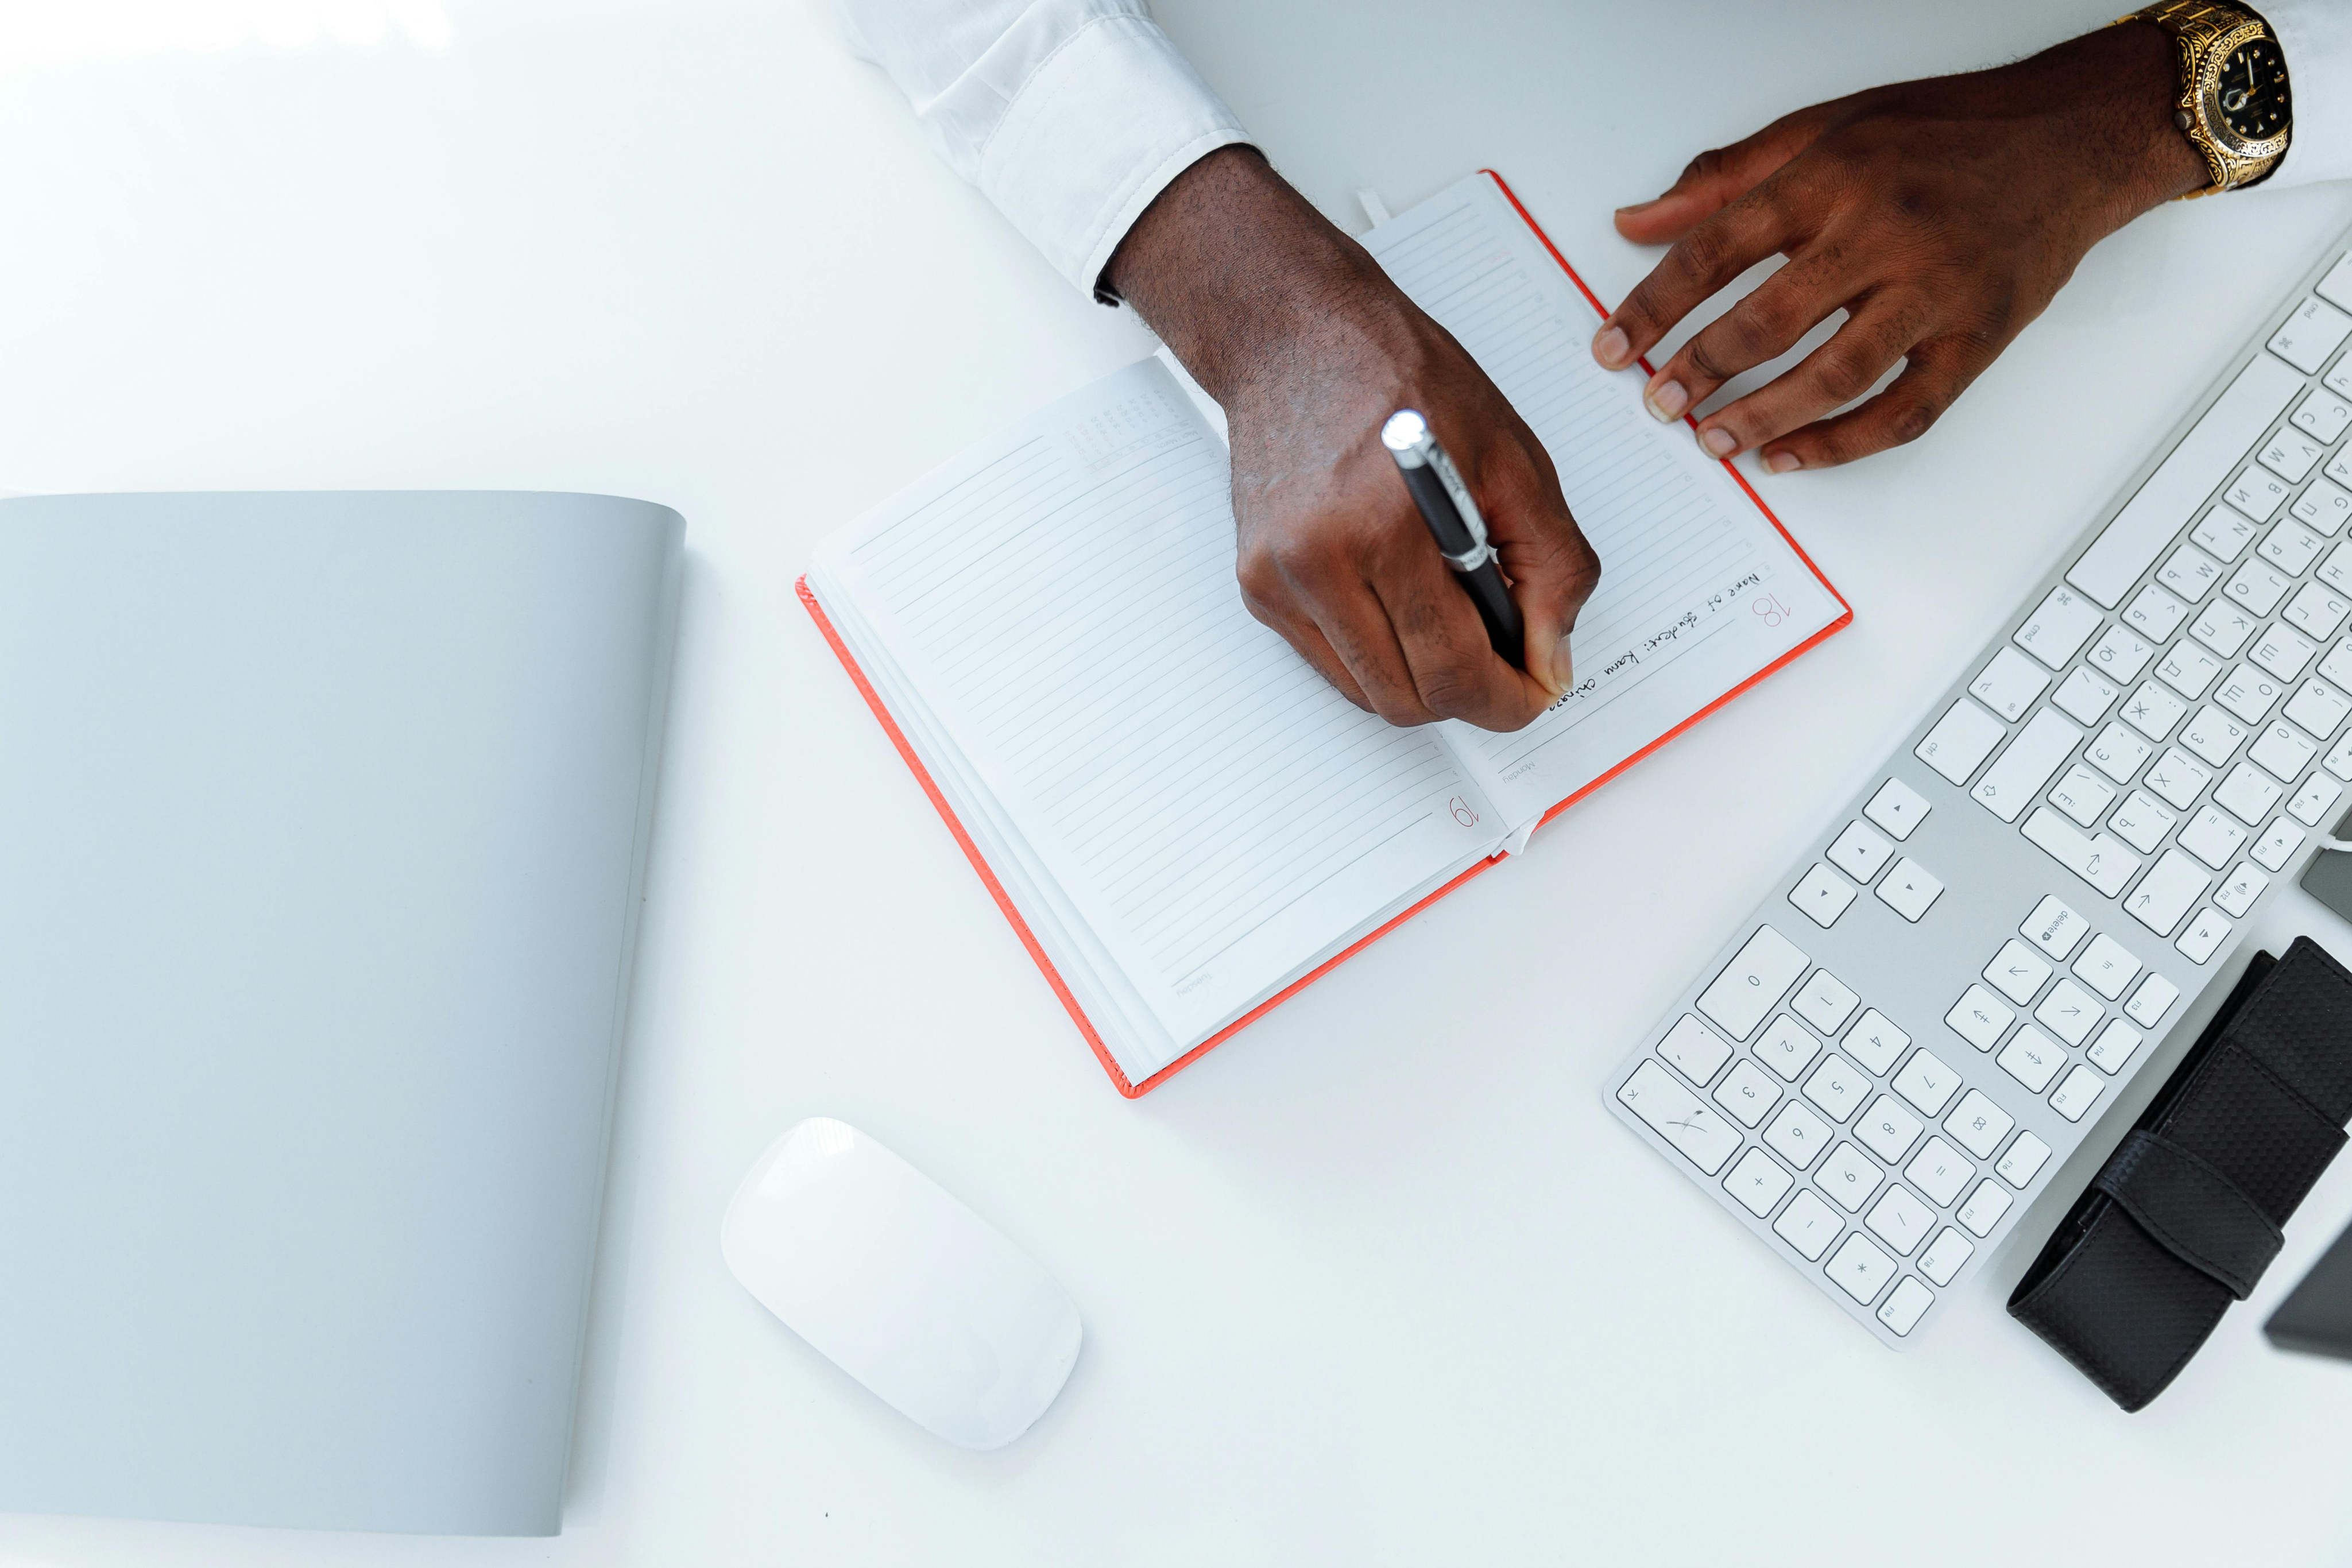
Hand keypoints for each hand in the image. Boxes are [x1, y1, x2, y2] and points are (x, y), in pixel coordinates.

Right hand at [1106, 148, 1599, 730]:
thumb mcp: (1512, 456)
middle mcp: (1315, 563)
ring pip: (1368, 693)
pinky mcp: (1256, 586)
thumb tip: (1552, 659)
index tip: (1535, 691)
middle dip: (1470, 696)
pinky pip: (1332, 663)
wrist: (1293, 333)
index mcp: (1382, 526)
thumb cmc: (1397, 374)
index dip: (1507, 700)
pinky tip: (1403, 598)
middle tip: (1509, 660)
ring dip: (1424, 679)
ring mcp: (1276, 581)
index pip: (1452, 670)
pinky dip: (1381, 653)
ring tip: (1456, 618)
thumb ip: (1551, 566)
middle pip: (1407, 699)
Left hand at [1591, 23, 2209, 472]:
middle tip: (1659, 404)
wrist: (2073, 137)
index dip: (1654, 305)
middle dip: (1700, 370)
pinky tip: (1789, 457)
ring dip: (1762, 417)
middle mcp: (1886, 231)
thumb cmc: (1948, 130)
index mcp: (1836, 175)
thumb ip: (1725, 177)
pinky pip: (1903, 412)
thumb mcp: (1827, 126)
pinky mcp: (1977, 337)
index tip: (1613, 346)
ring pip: (1834, 375)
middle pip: (1770, 319)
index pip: (1718, 248)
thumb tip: (1637, 222)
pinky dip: (1840, 444)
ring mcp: (1938, 290)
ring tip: (1712, 440)